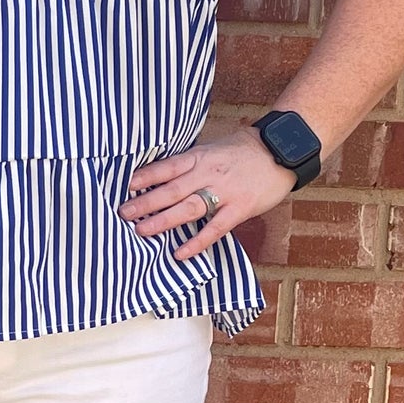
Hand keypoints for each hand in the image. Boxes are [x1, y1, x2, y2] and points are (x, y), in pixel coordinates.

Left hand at [117, 125, 296, 257]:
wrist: (280, 151)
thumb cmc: (243, 151)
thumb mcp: (212, 150)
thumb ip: (189, 165)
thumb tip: (160, 178)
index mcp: (198, 158)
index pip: (166, 167)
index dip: (144, 176)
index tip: (124, 186)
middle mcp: (208, 174)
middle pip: (171, 189)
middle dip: (145, 202)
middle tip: (123, 213)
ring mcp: (224, 192)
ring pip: (188, 208)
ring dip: (163, 221)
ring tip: (142, 231)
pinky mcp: (239, 208)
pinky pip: (215, 228)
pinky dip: (197, 241)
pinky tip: (180, 253)